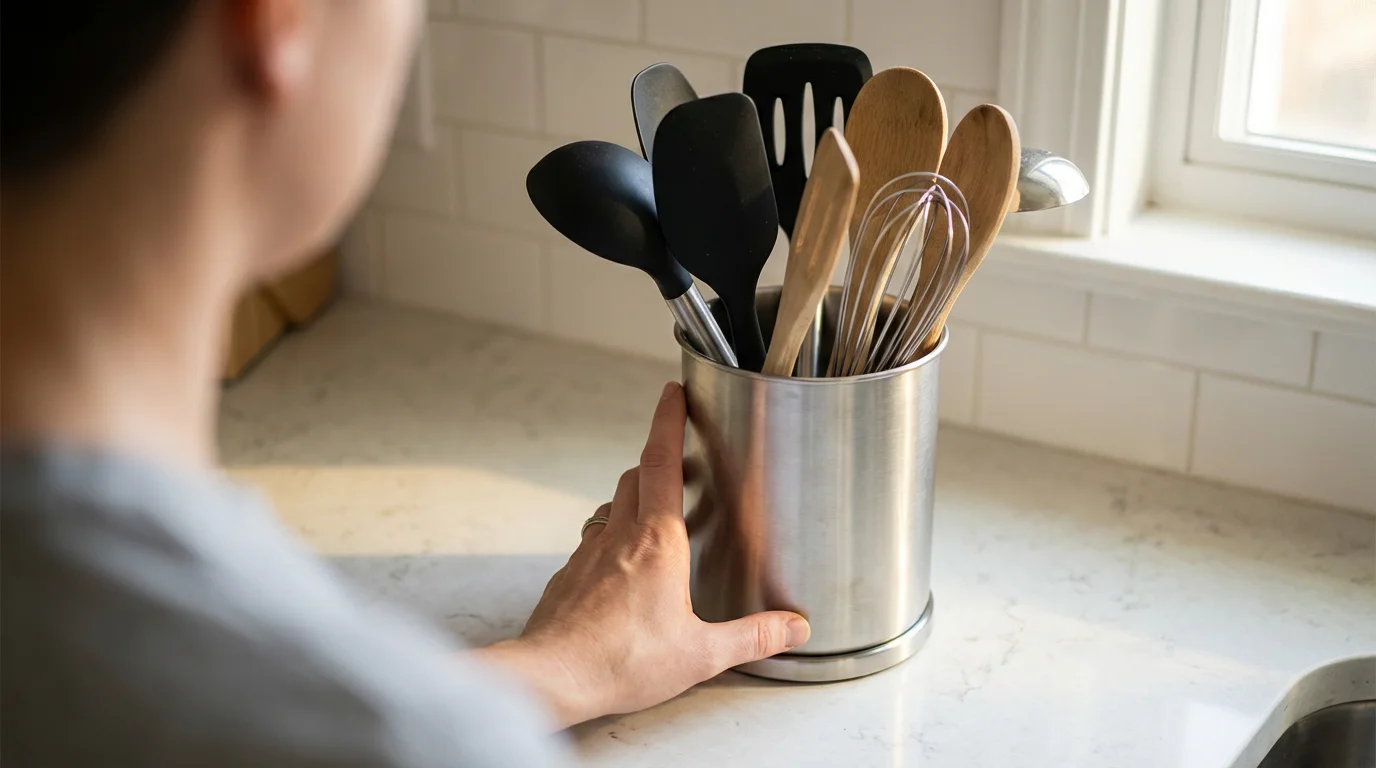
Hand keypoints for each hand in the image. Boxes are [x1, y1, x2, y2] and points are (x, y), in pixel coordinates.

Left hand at [475, 382, 809, 726]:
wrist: (551, 676)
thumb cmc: (622, 662)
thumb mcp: (701, 653)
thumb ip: (752, 637)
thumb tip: (795, 627)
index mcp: (657, 541)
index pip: (661, 461)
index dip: (668, 421)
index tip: (673, 393)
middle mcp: (618, 537)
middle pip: (635, 477)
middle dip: (656, 458)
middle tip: (677, 453)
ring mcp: (587, 556)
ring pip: (611, 507)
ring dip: (632, 498)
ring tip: (654, 510)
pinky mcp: (568, 579)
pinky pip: (592, 543)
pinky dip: (610, 538)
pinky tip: (621, 569)